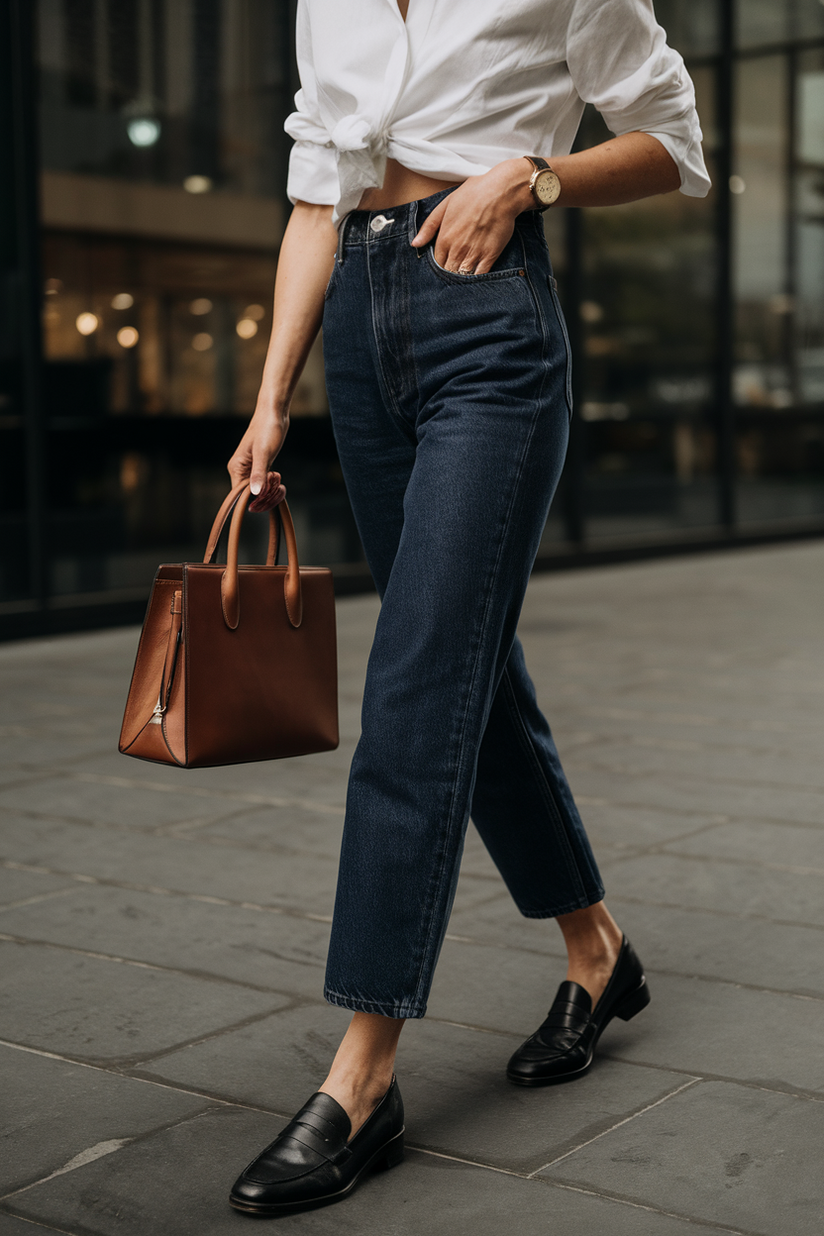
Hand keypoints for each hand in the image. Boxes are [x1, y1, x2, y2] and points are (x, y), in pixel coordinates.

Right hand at [227, 406, 288, 508]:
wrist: (274, 414)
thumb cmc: (267, 429)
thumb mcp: (264, 453)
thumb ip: (259, 473)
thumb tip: (254, 493)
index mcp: (236, 468)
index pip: (240, 495)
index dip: (255, 500)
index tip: (269, 494)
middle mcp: (240, 470)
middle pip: (250, 496)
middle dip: (265, 496)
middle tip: (278, 486)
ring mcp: (250, 469)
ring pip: (259, 491)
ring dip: (271, 492)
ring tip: (280, 482)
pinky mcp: (260, 466)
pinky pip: (265, 484)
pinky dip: (273, 486)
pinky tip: (280, 481)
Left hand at [410, 158, 532, 273]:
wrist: (500, 192)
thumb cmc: (473, 194)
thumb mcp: (445, 205)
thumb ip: (429, 226)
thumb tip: (415, 244)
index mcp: (444, 238)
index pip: (437, 263)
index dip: (440, 265)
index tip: (444, 263)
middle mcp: (457, 250)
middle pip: (448, 272)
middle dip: (449, 274)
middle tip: (453, 272)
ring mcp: (474, 254)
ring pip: (462, 276)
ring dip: (461, 278)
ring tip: (462, 276)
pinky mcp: (490, 256)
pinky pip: (479, 276)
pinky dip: (476, 279)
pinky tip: (475, 278)